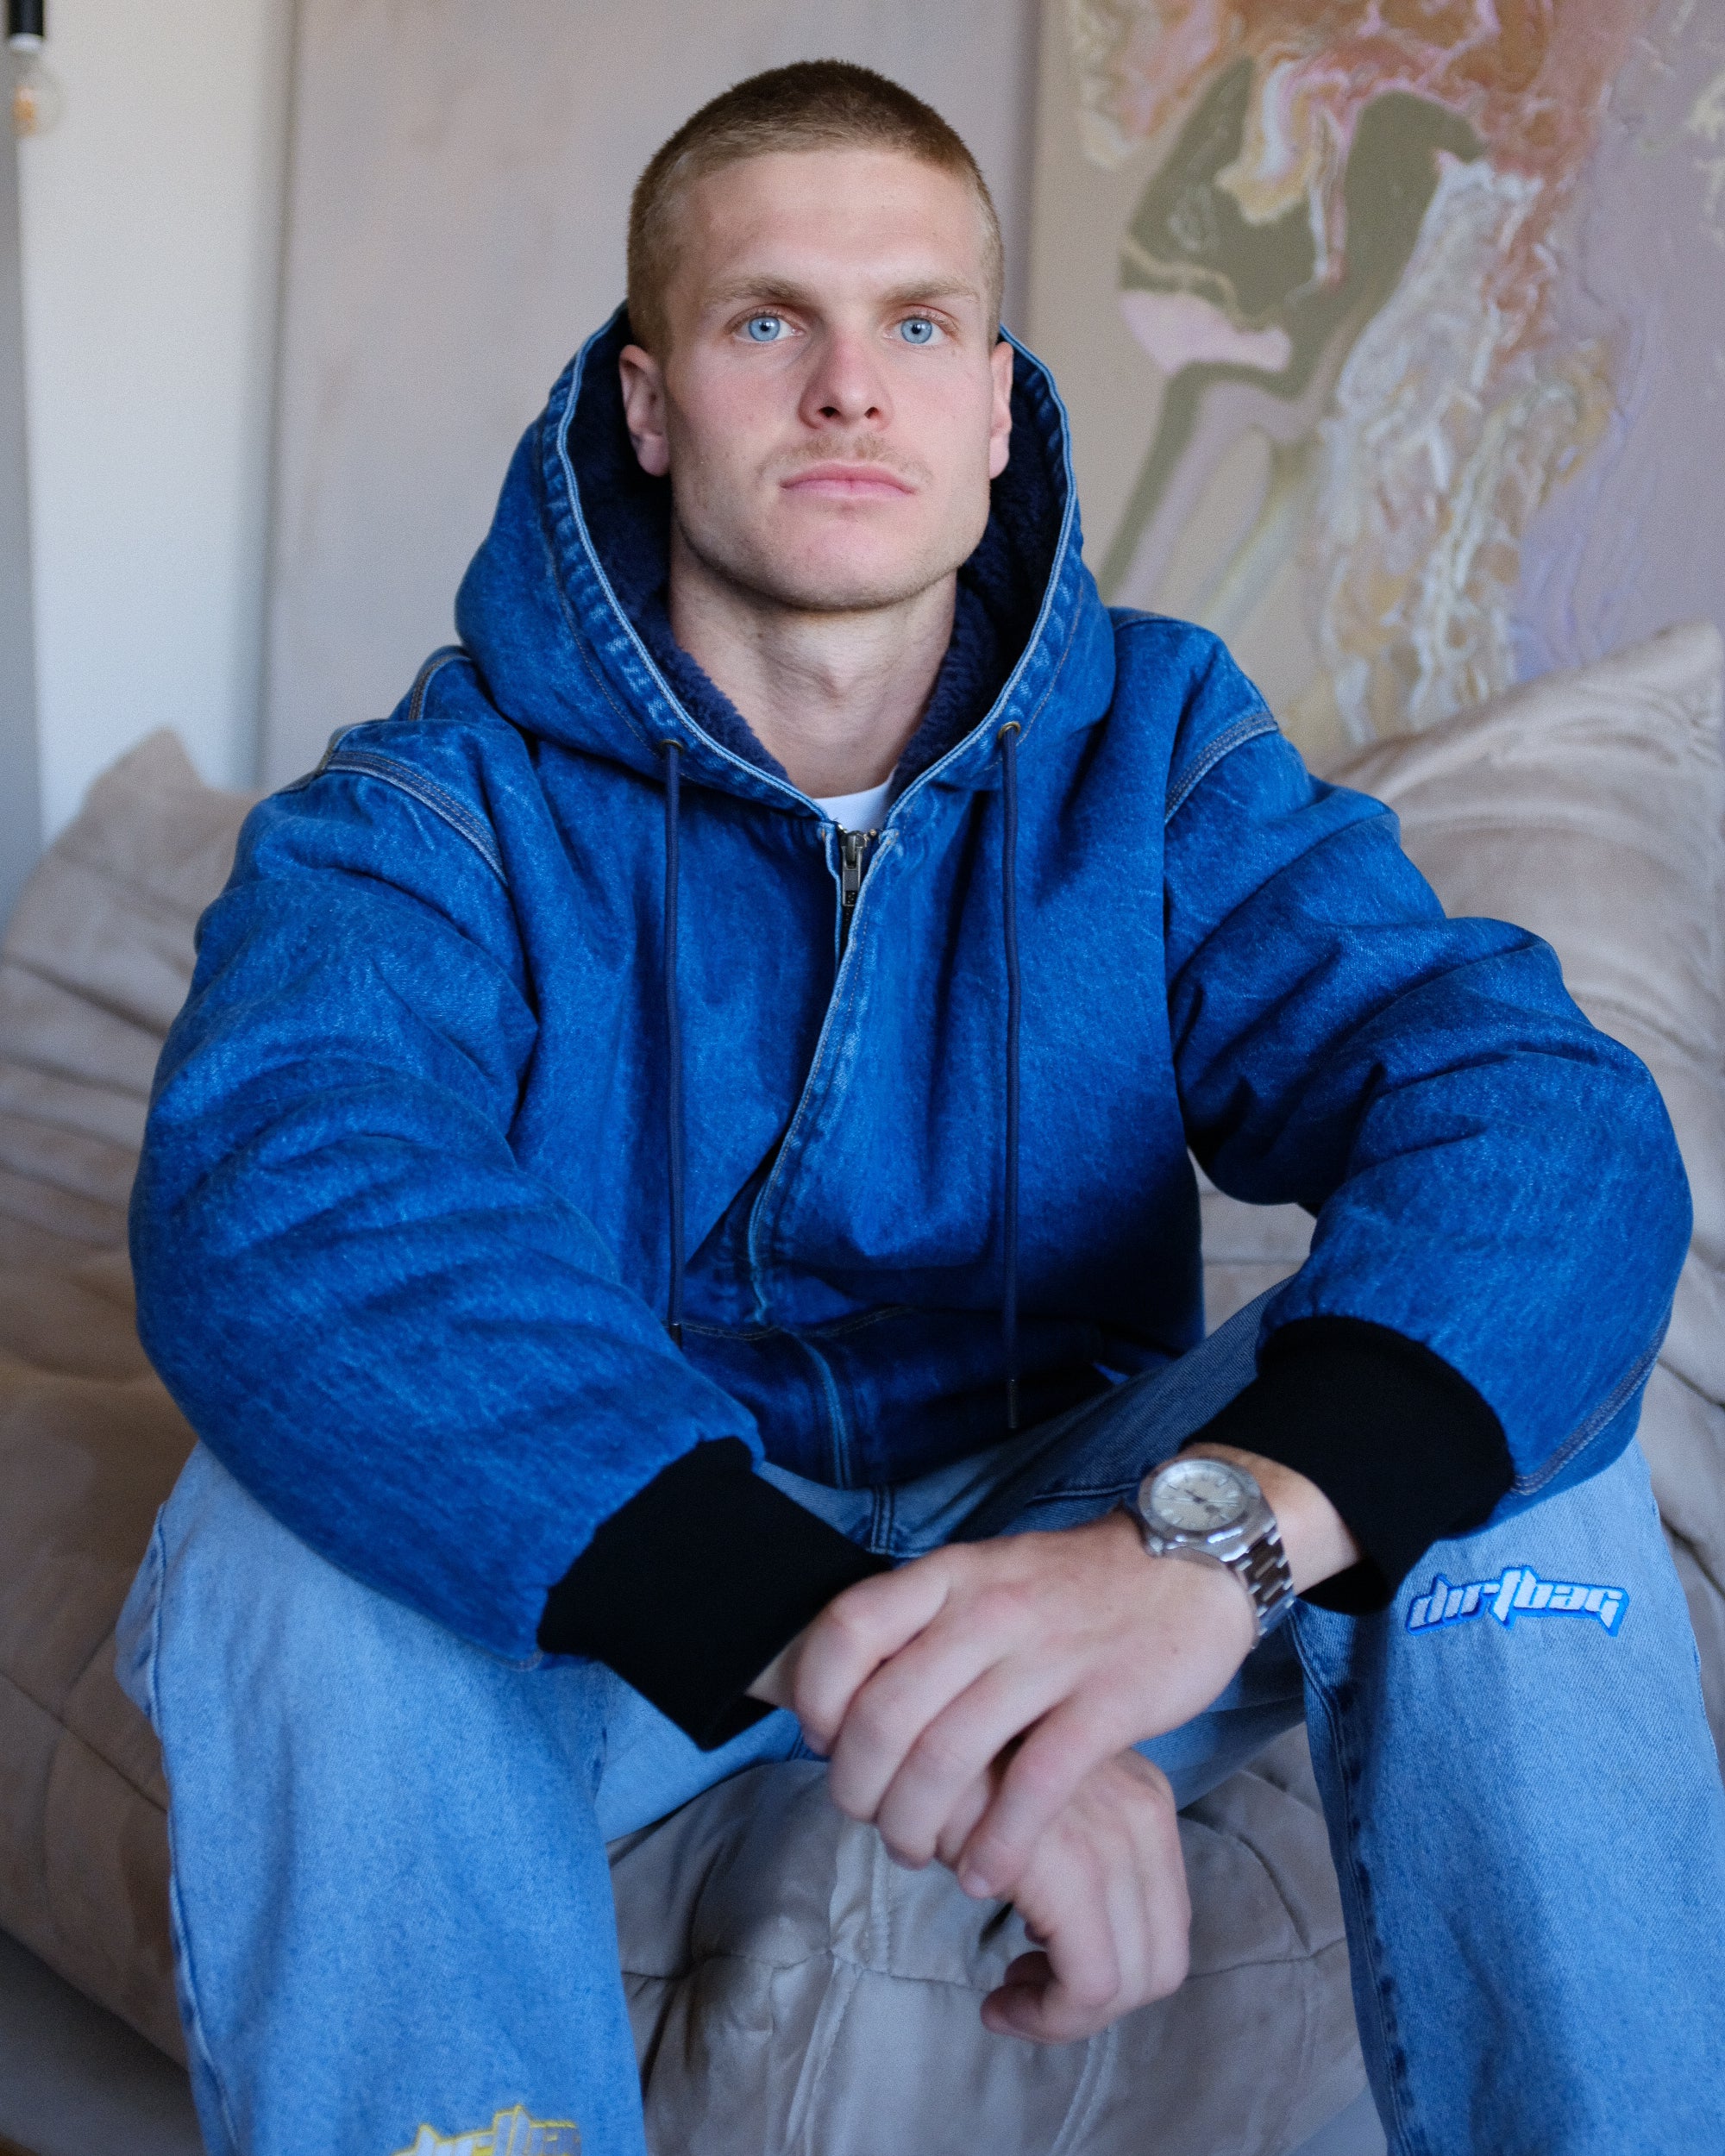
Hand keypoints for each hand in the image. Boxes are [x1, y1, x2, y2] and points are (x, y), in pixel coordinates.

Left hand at [753, 1449, 1355, 1904]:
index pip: (849, 1628)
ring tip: (917, 1852)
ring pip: (947, 1758)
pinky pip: (1033, 1787)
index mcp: (952, 1575)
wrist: (1188, 1562)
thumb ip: (922, 1624)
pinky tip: (985, 1873)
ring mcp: (1050, 1655)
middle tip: (866, 1818)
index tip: (821, 1739)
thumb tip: (844, 1699)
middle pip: (886, 1714)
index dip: (817, 1694)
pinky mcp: (1108, 1703)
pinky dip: (998, 1844)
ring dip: (916, 1824)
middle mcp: (990, 1610)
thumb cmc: (1070, 1587)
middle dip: (860, 1787)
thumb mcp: (985, 1576)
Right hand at [951, 1746, 1190, 2044]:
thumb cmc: (957, 1766)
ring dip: (1065, 2017)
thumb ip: (1069, 1853)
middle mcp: (1142, 1814)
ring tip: (1006, 2004)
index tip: (1042, 1974)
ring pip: (1131, 1984)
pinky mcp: (1072, 1870)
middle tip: (1025, 1999)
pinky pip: (1088, 1987)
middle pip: (1161, 1960)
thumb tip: (1057, 1941)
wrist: (908, 1724)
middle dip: (1096, 2005)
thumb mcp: (1030, 1803)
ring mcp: (1113, 1840)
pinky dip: (1046, 2018)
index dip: (1116, 1972)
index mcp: (1143, 1797)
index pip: (1166, 1923)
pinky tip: (996, 2006)